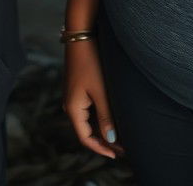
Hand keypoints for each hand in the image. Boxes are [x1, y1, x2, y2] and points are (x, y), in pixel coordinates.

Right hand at [62, 39, 123, 159]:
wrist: (81, 37)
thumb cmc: (91, 63)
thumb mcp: (100, 92)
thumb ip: (106, 117)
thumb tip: (111, 140)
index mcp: (72, 109)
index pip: (85, 138)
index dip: (101, 149)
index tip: (117, 155)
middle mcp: (69, 105)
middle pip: (86, 131)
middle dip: (103, 140)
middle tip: (123, 147)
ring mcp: (73, 97)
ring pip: (88, 121)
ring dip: (102, 129)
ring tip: (120, 135)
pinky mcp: (77, 89)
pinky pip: (87, 110)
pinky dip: (99, 118)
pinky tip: (111, 118)